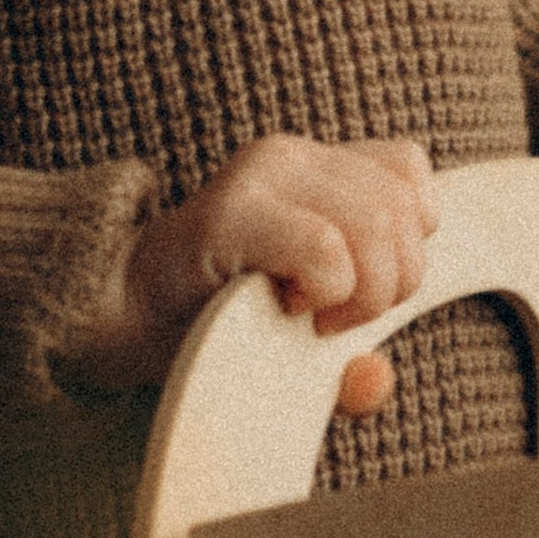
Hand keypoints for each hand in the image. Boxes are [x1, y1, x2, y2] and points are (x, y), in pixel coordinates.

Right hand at [66, 134, 437, 411]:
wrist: (127, 319)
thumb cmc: (221, 318)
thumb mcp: (306, 330)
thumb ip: (355, 355)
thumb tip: (375, 382)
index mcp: (318, 166)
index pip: (410, 173)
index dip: (411, 239)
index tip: (364, 286)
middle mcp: (292, 156)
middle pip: (403, 211)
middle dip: (391, 285)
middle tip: (335, 317)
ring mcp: (261, 175)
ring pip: (376, 226)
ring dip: (360, 294)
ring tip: (312, 314)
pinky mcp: (230, 212)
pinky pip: (325, 248)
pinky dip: (326, 291)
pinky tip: (289, 306)